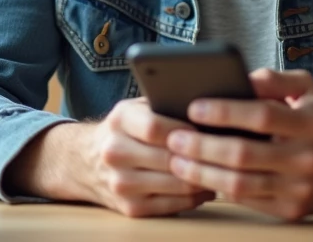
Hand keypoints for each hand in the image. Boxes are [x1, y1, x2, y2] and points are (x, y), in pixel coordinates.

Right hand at [9, 98, 214, 217]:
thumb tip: (209, 107)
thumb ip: (164, 104)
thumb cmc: (124, 129)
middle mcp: (115, 153)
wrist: (83, 161)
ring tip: (223, 169)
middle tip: (229, 153)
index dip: (185, 131)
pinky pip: (172, 205)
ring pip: (175, 185)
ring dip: (204, 179)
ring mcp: (121, 184)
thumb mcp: (136, 107)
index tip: (208, 130)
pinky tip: (207, 186)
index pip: (154, 128)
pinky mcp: (129, 209)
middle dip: (201, 157)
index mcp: (119, 121)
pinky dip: (195, 197)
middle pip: (169, 159)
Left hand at [164, 69, 312, 219]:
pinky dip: (220, 189)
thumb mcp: (308, 88)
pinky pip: (248, 201)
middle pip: (244, 155)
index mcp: (311, 123)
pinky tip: (200, 176)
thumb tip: (239, 78)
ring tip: (177, 160)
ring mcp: (300, 189)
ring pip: (241, 184)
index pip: (261, 116)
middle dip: (202, 146)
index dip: (225, 111)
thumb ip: (274, 79)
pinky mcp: (293, 211)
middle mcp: (307, 158)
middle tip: (174, 138)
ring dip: (203, 173)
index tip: (193, 106)